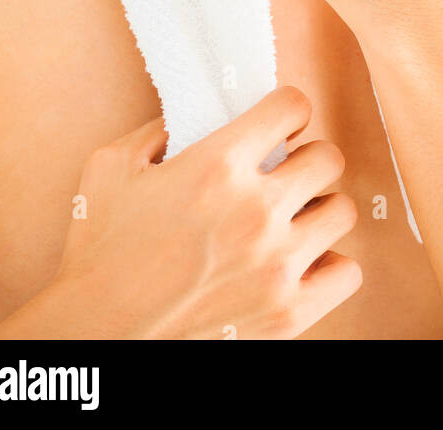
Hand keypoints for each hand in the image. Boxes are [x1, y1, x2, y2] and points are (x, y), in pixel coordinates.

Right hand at [50, 87, 360, 339]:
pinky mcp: (287, 313)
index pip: (294, 106)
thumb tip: (196, 114)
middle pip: (328, 158)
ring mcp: (277, 265)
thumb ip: (159, 129)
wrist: (96, 336)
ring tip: (292, 217)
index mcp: (218, 166)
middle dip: (306, 157)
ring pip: (342, 211)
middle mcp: (257, 211)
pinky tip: (299, 261)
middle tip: (284, 172)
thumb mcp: (111, 166)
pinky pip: (347, 271)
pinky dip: (328, 263)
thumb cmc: (98, 253)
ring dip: (319, 207)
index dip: (286, 109)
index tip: (277, 125)